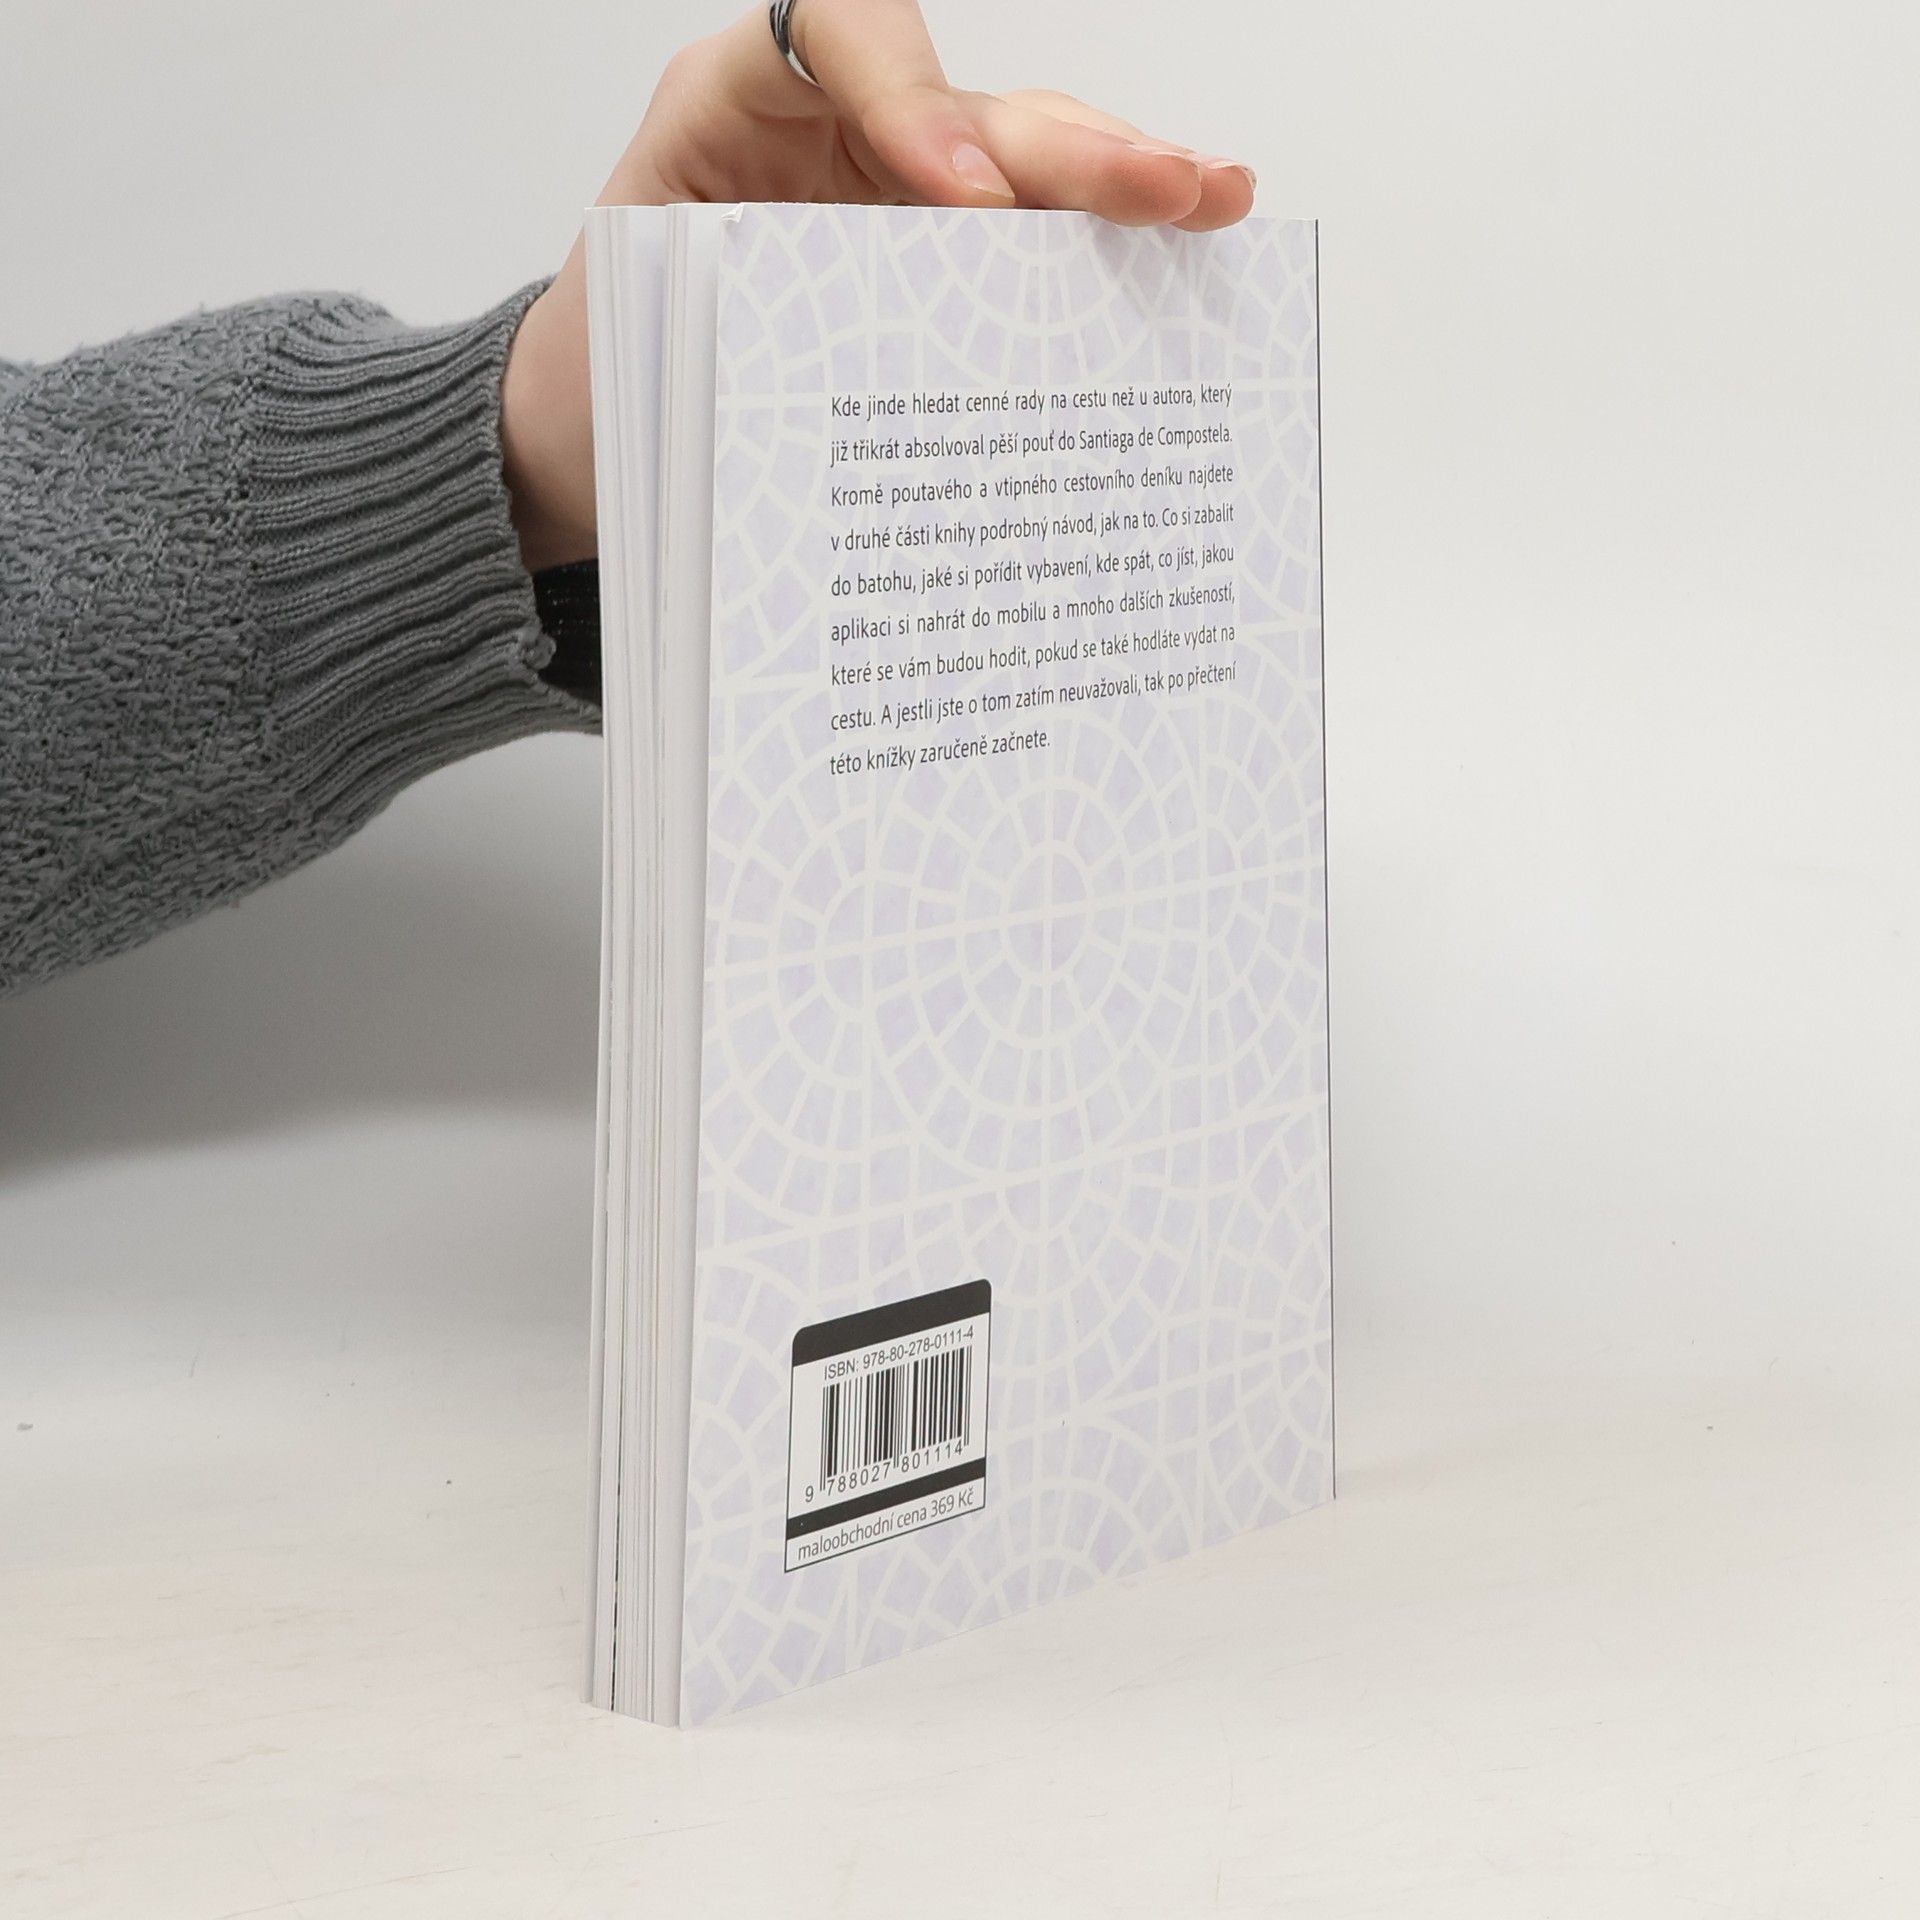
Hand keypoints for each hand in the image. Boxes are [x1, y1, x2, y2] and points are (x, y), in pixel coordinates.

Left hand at [501, 0, 1257, 571]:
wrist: (597, 431)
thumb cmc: (610, 374)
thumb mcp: (637, 333)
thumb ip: (736, 314)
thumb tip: (864, 396)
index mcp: (734, 113)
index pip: (827, 34)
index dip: (910, 99)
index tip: (966, 202)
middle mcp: (832, 133)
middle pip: (969, 105)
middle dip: (1069, 149)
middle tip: (1161, 191)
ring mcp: (897, 193)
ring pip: (1024, 161)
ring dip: (1122, 181)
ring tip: (1210, 201)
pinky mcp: (939, 263)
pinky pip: (1029, 245)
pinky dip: (1101, 256)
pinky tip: (1189, 248)